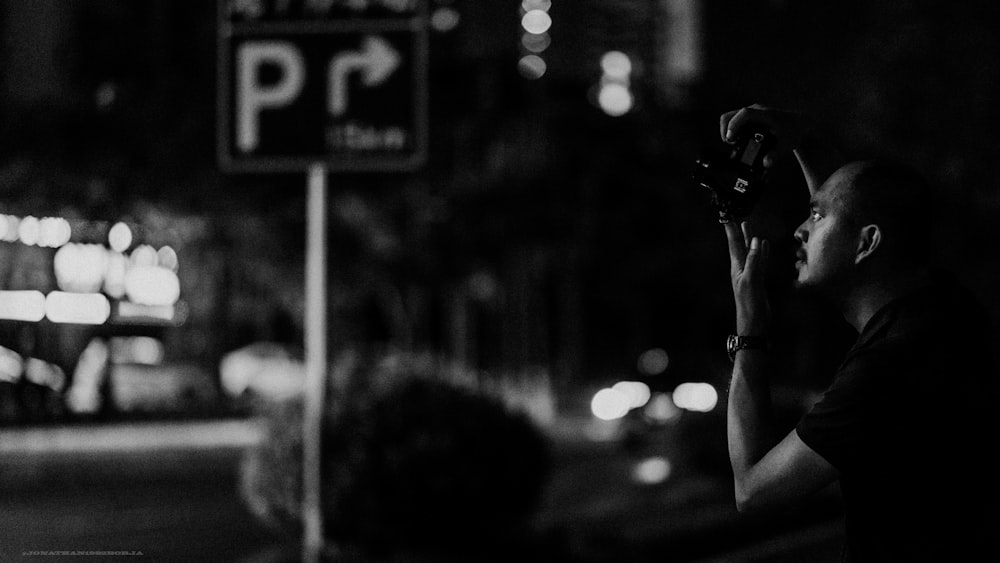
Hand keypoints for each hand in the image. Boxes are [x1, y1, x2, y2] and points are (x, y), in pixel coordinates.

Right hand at [719, 104, 810, 167]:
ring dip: (727, 130)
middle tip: (731, 144)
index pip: (744, 114)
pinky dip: (731, 129)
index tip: (730, 139)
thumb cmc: (793, 133)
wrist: (800, 124)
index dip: (734, 126)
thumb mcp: (786, 145)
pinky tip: (737, 140)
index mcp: (765, 115)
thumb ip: (775, 155)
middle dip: (725, 131)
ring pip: (730, 117)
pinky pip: (734, 119)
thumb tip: (766, 164)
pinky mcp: (750, 115)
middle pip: (730, 115)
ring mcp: (752, 111)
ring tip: (734, 143)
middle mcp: (756, 110)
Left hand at [725, 221, 770, 335]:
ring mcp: (750, 273)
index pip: (734, 244)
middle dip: (738, 231)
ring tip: (747, 225)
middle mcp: (741, 268)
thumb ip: (753, 260)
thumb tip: (755, 240)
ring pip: (750, 251)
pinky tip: (764, 245)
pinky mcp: (759, 279)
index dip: (731, 230)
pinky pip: (760, 261)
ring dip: (749, 239)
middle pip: (740, 245)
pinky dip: (762, 252)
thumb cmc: (750, 304)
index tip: (727, 216)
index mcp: (737, 267)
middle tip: (735, 216)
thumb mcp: (751, 280)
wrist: (754, 323)